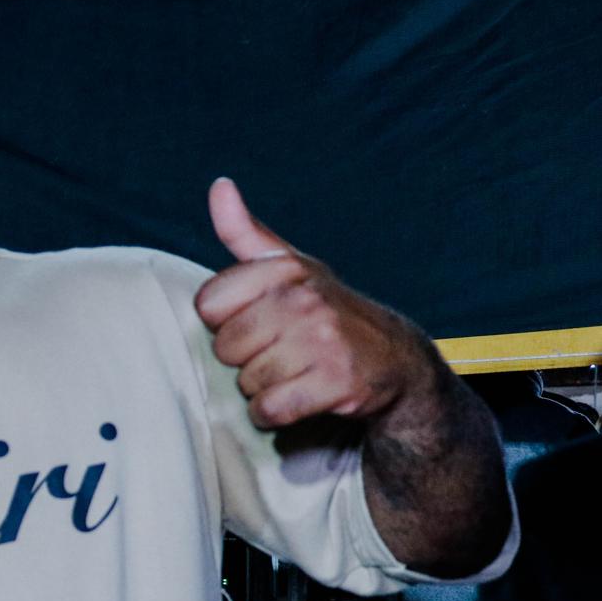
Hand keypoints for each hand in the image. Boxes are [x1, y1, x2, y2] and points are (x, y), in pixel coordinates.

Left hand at [195, 178, 438, 430]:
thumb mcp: (288, 267)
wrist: (393, 360)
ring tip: (294, 373)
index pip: (208, 305)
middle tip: (279, 353)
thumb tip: (219, 186)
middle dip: (243, 360)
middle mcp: (305, 299)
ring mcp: (323, 340)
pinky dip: (274, 415)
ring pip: (247, 381)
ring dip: (262, 388)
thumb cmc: (323, 312)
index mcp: (285, 268)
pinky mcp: (336, 383)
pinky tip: (297, 399)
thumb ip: (245, 233)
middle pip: (225, 347)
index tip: (257, 321)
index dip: (225, 322)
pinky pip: (270, 410)